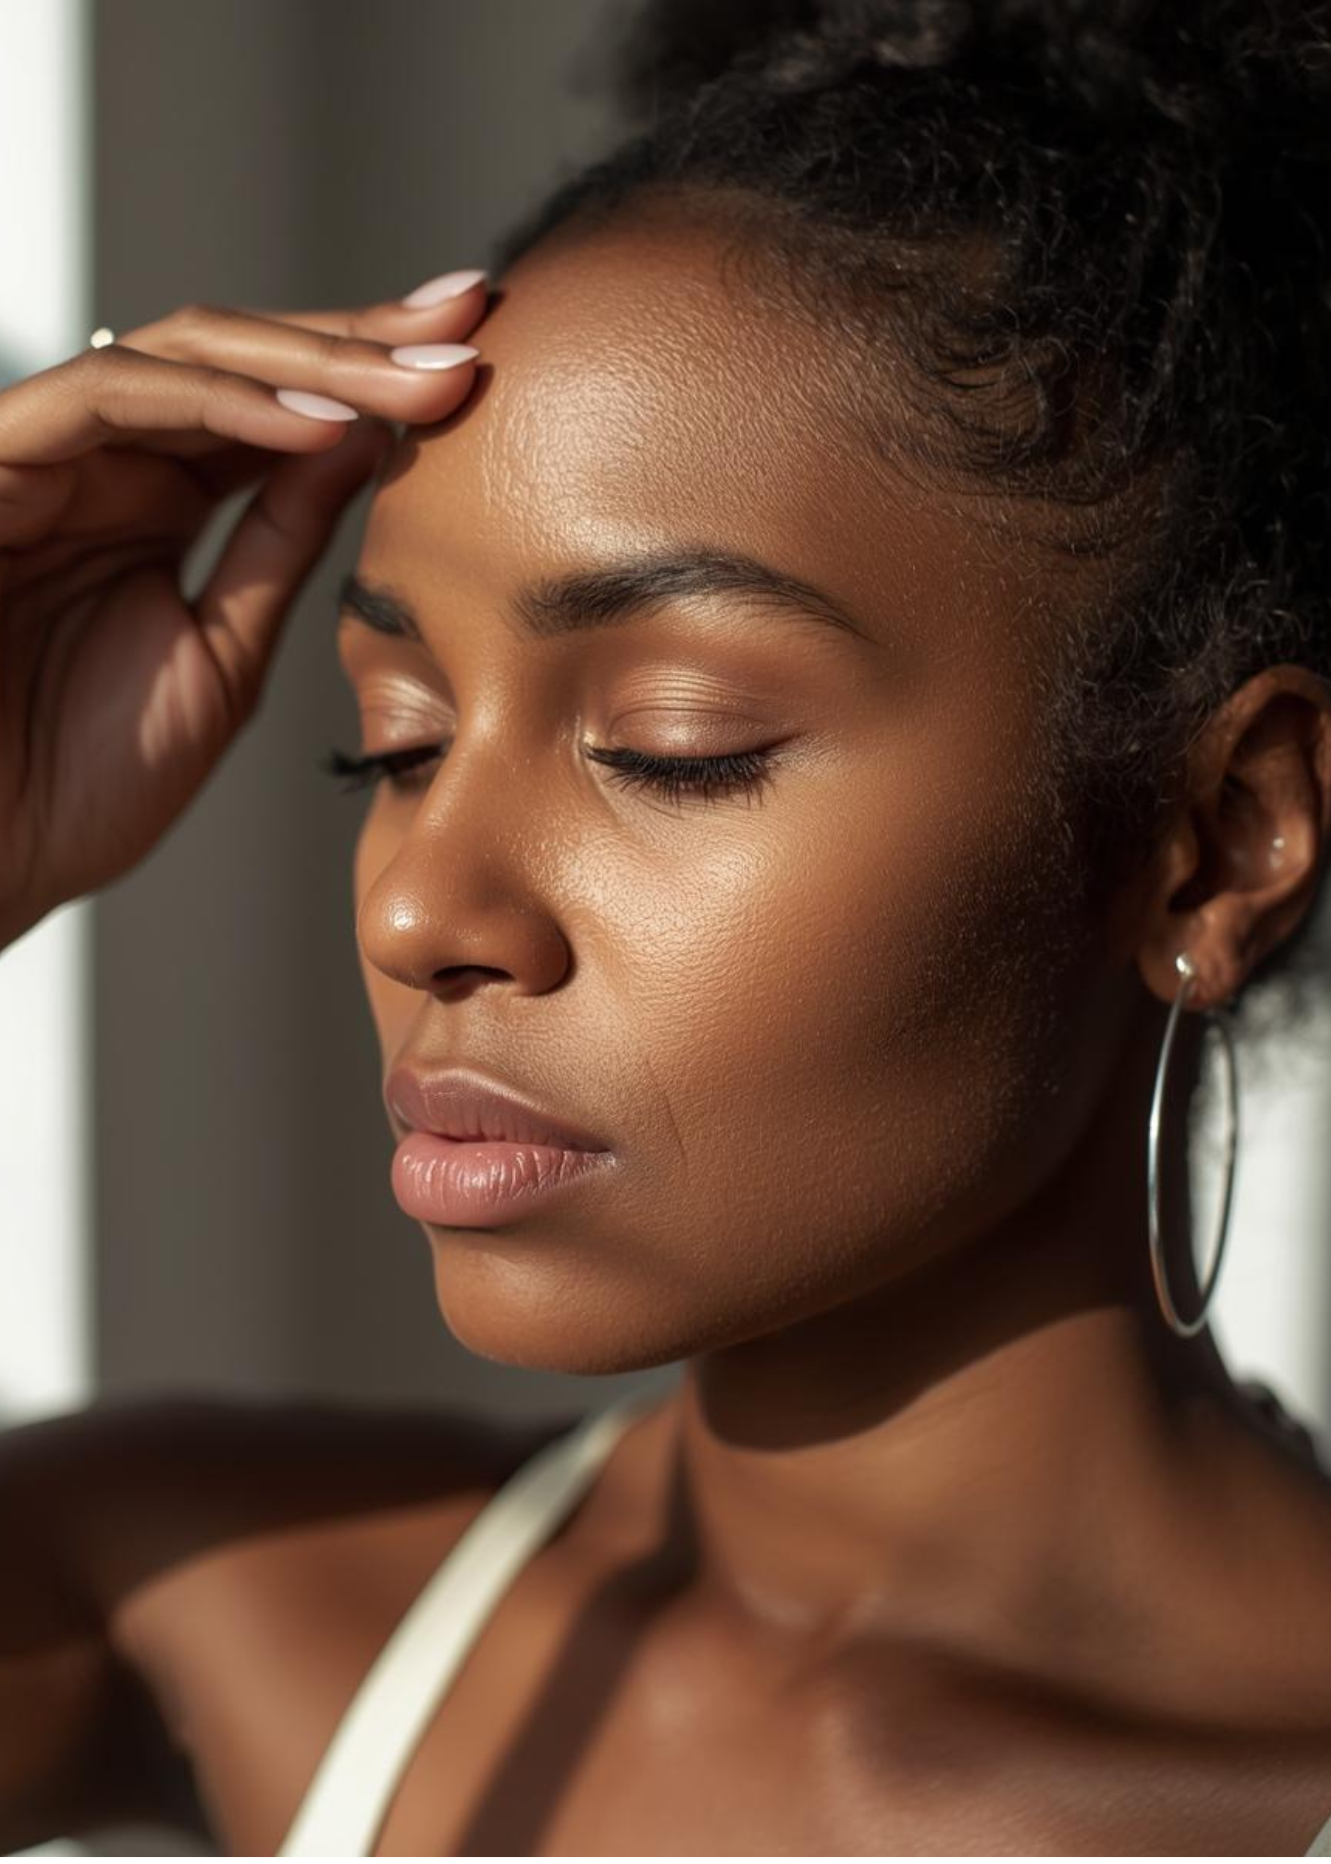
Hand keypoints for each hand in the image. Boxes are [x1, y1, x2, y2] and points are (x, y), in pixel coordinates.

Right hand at [0, 281, 486, 946]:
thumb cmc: (80, 782)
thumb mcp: (221, 654)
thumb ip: (280, 546)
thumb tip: (366, 443)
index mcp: (155, 499)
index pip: (275, 407)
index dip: (376, 378)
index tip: (483, 358)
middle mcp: (103, 459)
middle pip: (241, 357)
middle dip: (361, 340)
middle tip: (471, 320)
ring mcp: (45, 453)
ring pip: (184, 354)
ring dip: (311, 362)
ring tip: (419, 375)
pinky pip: (109, 398)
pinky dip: (218, 403)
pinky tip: (320, 423)